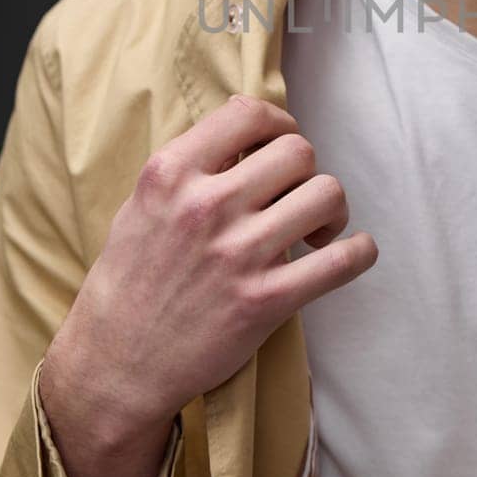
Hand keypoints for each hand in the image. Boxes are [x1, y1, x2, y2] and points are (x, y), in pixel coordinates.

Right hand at [46, 95, 378, 431]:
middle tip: (294, 197)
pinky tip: (353, 251)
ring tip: (315, 229)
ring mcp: (238, 254)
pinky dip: (360, 252)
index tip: (281, 144)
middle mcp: (206, 206)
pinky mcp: (266, 301)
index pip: (248, 114)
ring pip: (327, 194)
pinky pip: (343, 260)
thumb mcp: (144, 204)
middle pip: (298, 151)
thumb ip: (194, 166)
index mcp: (171, 174)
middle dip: (304, 171)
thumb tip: (251, 134)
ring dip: (331, 209)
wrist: (116, 362)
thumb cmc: (131, 280)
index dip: (279, 123)